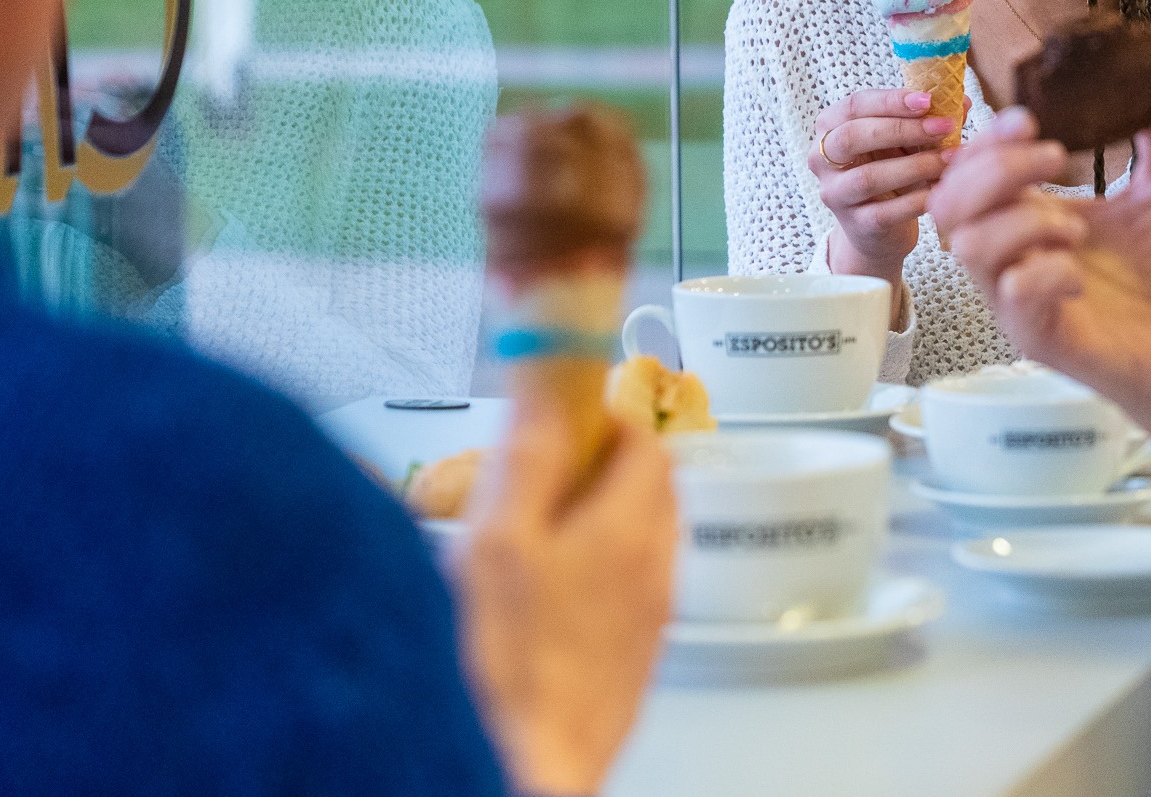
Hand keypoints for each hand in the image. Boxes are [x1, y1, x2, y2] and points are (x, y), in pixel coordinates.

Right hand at [458, 392, 676, 795]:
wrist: (520, 770)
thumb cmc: (507, 672)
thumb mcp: (496, 541)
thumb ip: (526, 460)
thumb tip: (545, 392)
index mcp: (631, 528)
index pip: (646, 440)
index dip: (603, 417)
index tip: (565, 416)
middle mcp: (655, 571)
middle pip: (650, 487)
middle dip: (602, 466)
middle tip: (545, 469)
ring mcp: (647, 621)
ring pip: (639, 540)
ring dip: (598, 521)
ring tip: (535, 533)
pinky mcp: (630, 663)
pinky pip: (626, 593)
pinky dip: (594, 574)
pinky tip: (542, 598)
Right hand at [809, 89, 964, 305]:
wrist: (881, 227)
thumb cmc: (892, 170)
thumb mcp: (905, 140)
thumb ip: (927, 119)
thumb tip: (961, 102)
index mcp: (830, 126)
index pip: (854, 105)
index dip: (891, 101)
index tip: (928, 100)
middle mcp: (822, 158)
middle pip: (853, 137)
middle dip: (902, 130)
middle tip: (944, 127)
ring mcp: (835, 194)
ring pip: (868, 177)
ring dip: (915, 166)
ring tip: (950, 159)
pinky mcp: (855, 224)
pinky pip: (885, 212)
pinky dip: (917, 200)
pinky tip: (942, 191)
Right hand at [927, 74, 1150, 470]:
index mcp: (1026, 219)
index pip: (970, 170)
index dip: (987, 139)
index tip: (1031, 117)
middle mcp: (1009, 258)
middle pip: (947, 203)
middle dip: (995, 169)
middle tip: (1056, 159)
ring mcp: (1015, 300)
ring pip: (968, 246)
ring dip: (1021, 220)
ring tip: (1076, 228)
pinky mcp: (1037, 337)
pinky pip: (1014, 293)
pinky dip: (1046, 271)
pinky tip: (1079, 274)